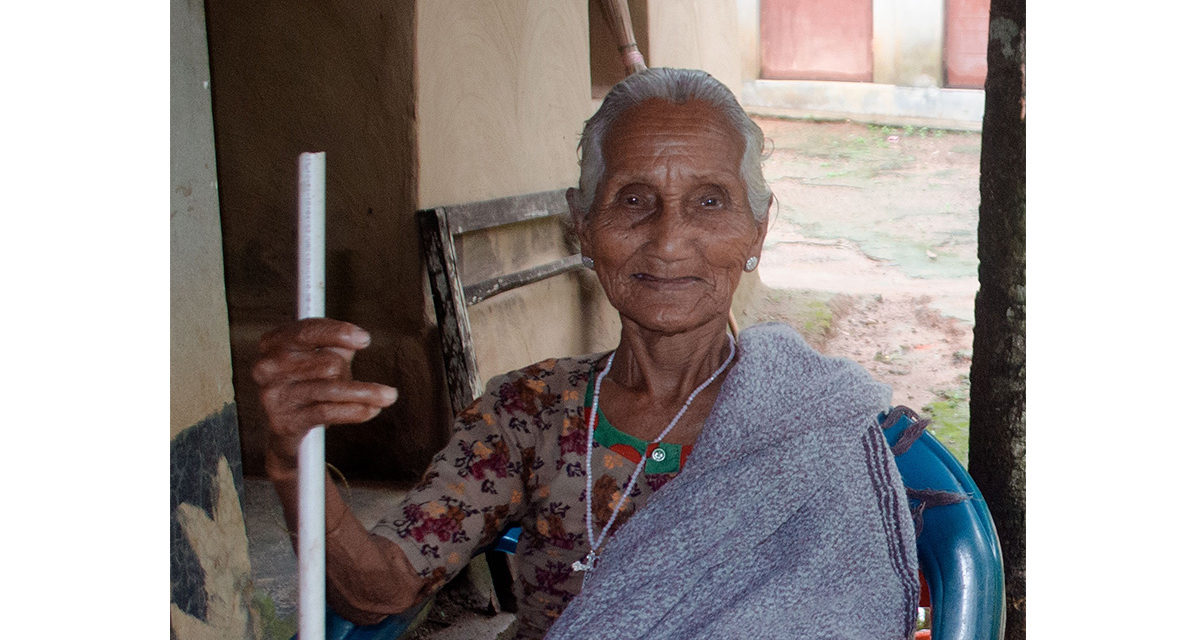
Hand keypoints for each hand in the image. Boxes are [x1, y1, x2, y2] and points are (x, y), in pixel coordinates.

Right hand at [253, 318, 397, 467]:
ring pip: (332, 387)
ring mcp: (273, 396)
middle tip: (351, 379)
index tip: (365, 340)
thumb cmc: (307, 383)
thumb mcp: (320, 357)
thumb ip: (336, 345)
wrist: (284, 430)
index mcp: (272, 343)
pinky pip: (328, 412)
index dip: (338, 333)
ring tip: (389, 396)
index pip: (307, 331)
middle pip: (327, 362)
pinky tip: (372, 410)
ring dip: (365, 392)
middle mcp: (266, 367)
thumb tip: (357, 340)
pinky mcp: (284, 422)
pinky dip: (354, 411)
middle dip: (347, 371)